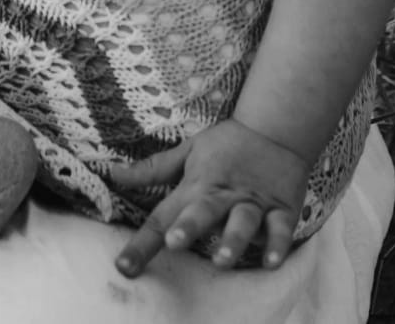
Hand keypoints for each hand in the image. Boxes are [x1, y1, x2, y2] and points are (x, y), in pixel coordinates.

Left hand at [109, 120, 307, 276]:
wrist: (276, 127)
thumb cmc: (227, 145)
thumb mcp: (187, 151)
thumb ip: (152, 169)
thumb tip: (113, 173)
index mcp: (196, 185)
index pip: (163, 216)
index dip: (143, 243)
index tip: (124, 266)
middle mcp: (222, 195)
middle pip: (202, 212)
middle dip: (188, 227)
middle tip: (173, 242)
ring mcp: (252, 202)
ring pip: (242, 222)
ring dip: (232, 240)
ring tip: (221, 259)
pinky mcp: (281, 208)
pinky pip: (281, 228)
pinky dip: (278, 244)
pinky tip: (272, 262)